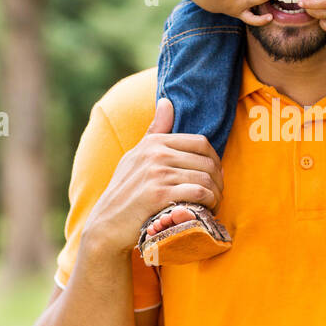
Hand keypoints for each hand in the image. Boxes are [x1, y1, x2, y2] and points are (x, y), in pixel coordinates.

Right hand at [82, 98, 224, 257]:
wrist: (107, 223)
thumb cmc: (124, 191)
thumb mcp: (136, 156)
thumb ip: (155, 130)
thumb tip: (167, 101)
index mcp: (153, 142)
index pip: (200, 142)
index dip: (215, 160)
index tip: (214, 175)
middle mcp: (156, 153)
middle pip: (207, 161)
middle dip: (218, 180)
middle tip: (216, 193)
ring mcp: (157, 173)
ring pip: (206, 178)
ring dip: (216, 194)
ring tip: (212, 203)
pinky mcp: (160, 194)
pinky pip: (199, 193)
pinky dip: (209, 202)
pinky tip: (206, 210)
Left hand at [300, 0, 325, 32]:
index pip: (322, 3)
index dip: (309, 4)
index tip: (300, 2)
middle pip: (320, 13)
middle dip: (309, 10)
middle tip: (303, 4)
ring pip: (324, 21)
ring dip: (315, 15)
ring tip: (314, 7)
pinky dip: (324, 23)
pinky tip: (324, 15)